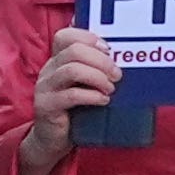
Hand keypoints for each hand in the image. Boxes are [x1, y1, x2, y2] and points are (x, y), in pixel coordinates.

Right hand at [20, 25, 126, 174]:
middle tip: (118, 75)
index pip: (66, 35)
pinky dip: (92, 96)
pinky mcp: (46, 106)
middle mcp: (49, 69)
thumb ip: (97, 68)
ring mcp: (45, 87)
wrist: (54, 139)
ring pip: (72, 70)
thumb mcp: (86, 84)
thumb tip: (129, 55)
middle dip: (102, 61)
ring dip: (98, 77)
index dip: (90, 38)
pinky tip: (103, 101)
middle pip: (74, 50)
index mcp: (58, 59)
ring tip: (111, 88)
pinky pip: (71, 95)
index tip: (109, 50)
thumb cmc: (77, 108)